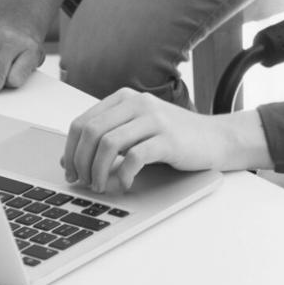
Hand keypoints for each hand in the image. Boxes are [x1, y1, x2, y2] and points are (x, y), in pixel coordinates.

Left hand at [63, 88, 231, 192]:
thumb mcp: (136, 131)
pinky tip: (125, 184)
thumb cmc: (174, 137)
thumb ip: (107, 138)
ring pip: (108, 143)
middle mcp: (138, 103)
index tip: (70, 172)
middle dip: (80, 162)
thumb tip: (68, 161)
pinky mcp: (168, 139)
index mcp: (125, 98)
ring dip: (98, 171)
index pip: (82, 122)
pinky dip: (123, 175)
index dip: (70, 151)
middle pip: (91, 132)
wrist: (215, 138)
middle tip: (83, 182)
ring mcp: (154, 119)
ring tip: (101, 186)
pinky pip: (135, 157)